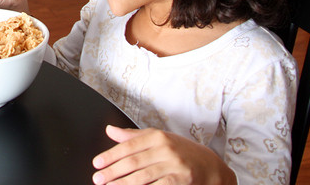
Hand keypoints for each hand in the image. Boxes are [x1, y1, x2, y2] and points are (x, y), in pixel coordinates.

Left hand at [92, 125, 235, 184]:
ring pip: (143, 176)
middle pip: (134, 161)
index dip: (111, 155)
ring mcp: (174, 166)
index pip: (129, 146)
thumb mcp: (159, 139)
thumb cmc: (182, 152)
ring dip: (123, 183)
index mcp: (158, 137)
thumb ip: (133, 136)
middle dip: (113, 171)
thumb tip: (109, 130)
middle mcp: (166, 149)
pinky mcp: (181, 181)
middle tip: (98, 177)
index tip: (97, 163)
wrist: (212, 167)